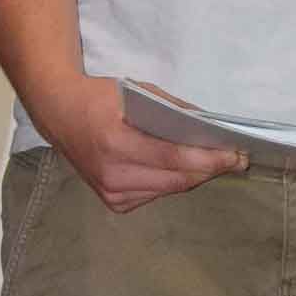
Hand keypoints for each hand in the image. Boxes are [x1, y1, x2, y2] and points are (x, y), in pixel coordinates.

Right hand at [45, 75, 245, 214]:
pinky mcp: (113, 202)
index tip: (236, 156)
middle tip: (236, 160)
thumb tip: (210, 128)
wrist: (59, 113)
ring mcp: (111, 193)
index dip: (210, 160)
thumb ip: (174, 111)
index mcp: (116, 143)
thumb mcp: (139, 92)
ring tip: (215, 163)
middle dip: (209, 170)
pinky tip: (183, 170)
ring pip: (168, 190)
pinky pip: (155, 195)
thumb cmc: (100, 97)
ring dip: (194, 177)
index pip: (174, 159)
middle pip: (176, 180)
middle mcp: (113, 174)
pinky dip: (172, 182)